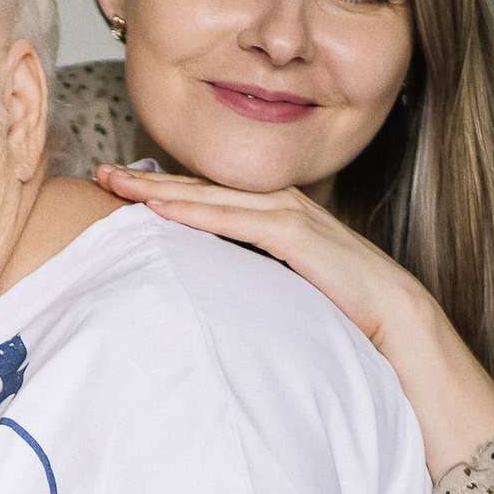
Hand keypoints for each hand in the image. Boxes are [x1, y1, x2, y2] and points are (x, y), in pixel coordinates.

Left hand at [95, 164, 431, 347]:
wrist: (394, 318)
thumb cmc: (341, 308)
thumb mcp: (282, 286)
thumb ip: (248, 277)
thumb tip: (209, 290)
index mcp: (272, 214)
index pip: (205, 197)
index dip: (159, 190)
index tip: (115, 189)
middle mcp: (276, 204)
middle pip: (199, 187)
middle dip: (147, 180)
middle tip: (99, 175)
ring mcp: (286, 213)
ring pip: (210, 196)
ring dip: (160, 189)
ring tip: (115, 185)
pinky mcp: (295, 232)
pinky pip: (234, 219)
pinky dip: (195, 211)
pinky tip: (160, 208)